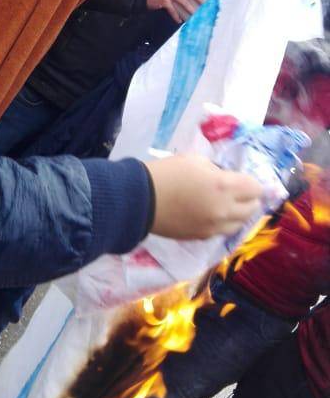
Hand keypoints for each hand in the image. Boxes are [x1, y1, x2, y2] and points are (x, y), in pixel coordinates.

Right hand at [147, 155, 262, 238]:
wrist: (141, 199)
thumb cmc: (167, 172)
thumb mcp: (195, 160)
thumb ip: (216, 170)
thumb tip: (225, 179)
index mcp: (224, 186)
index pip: (256, 188)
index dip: (252, 182)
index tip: (243, 179)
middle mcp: (224, 210)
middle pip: (253, 208)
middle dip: (248, 198)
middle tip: (237, 191)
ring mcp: (214, 227)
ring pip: (240, 224)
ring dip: (237, 213)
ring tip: (225, 204)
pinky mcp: (202, 237)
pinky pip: (222, 231)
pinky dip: (222, 223)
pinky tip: (210, 213)